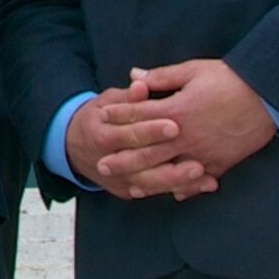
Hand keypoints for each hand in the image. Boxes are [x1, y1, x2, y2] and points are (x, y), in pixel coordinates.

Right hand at [64, 79, 213, 201]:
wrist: (73, 146)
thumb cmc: (99, 118)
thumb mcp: (107, 102)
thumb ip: (128, 98)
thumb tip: (141, 85)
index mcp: (102, 135)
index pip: (129, 134)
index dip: (151, 130)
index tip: (175, 126)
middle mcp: (107, 161)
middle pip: (141, 165)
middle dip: (170, 166)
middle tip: (197, 163)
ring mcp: (118, 179)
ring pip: (149, 184)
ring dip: (179, 182)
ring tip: (204, 176)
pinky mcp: (127, 190)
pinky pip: (154, 192)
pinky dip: (178, 190)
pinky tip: (201, 186)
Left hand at [104, 59, 275, 185]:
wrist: (269, 96)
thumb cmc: (230, 79)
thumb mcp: (193, 71)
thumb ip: (161, 77)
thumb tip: (134, 76)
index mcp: (176, 110)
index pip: (139, 115)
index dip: (119, 116)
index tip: (102, 118)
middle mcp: (186, 135)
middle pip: (147, 150)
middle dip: (123, 159)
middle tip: (102, 166)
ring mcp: (203, 152)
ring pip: (169, 171)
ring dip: (148, 180)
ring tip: (130, 186)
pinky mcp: (221, 162)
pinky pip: (198, 180)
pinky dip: (184, 188)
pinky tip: (171, 193)